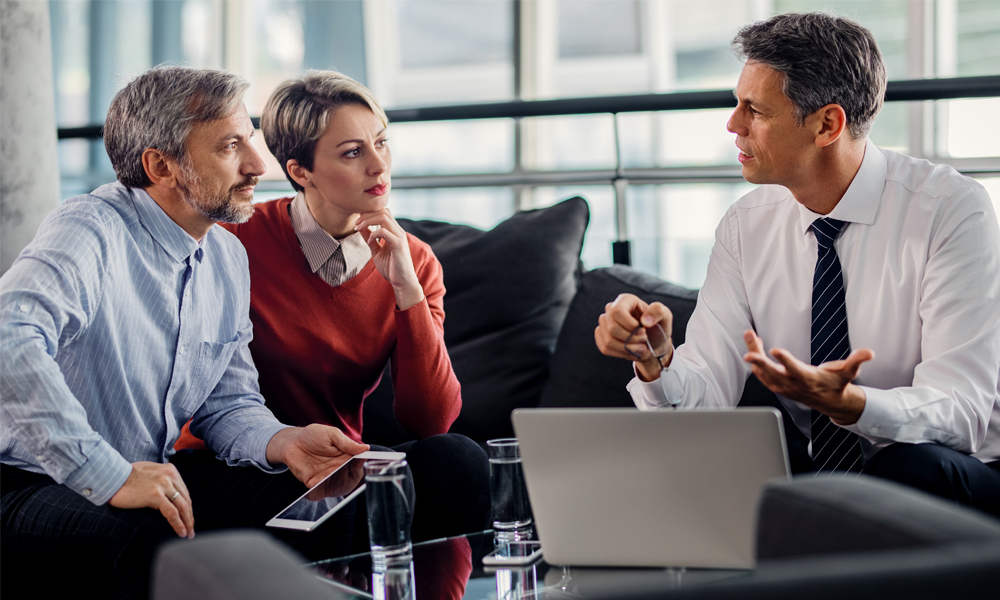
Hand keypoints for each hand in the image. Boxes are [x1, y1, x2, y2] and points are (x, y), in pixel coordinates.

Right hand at [109, 462, 193, 537]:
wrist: (110, 477)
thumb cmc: (126, 477)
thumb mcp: (150, 472)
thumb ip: (162, 480)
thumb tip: (169, 494)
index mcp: (170, 470)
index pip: (184, 492)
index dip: (187, 507)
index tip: (188, 518)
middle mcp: (169, 476)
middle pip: (186, 500)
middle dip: (190, 516)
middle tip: (191, 529)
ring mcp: (163, 485)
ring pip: (183, 507)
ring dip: (188, 522)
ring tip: (188, 534)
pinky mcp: (155, 495)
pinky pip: (172, 513)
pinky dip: (179, 524)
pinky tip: (181, 532)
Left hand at [266, 425, 368, 487]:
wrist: (291, 443)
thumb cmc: (312, 436)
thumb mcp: (331, 434)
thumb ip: (347, 442)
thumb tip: (365, 448)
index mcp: (346, 457)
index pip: (359, 464)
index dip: (362, 464)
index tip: (361, 459)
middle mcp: (339, 469)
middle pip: (351, 478)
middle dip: (351, 475)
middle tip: (345, 466)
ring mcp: (327, 478)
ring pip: (338, 488)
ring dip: (337, 483)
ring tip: (333, 472)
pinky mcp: (314, 485)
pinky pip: (320, 492)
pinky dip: (320, 489)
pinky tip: (320, 481)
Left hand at [355, 208, 423, 309]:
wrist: (402, 281)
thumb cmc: (391, 267)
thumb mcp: (376, 250)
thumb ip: (370, 238)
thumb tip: (360, 228)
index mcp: (394, 231)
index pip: (383, 212)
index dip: (369, 213)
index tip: (357, 222)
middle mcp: (398, 231)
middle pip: (383, 211)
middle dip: (367, 214)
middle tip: (356, 224)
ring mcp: (399, 236)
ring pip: (384, 217)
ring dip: (368, 221)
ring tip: (359, 228)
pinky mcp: (399, 244)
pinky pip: (384, 231)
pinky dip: (373, 234)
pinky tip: (369, 242)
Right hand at [595, 293, 673, 381]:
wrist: (653, 342)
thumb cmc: (658, 327)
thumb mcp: (665, 316)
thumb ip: (658, 312)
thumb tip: (644, 321)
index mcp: (624, 300)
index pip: (616, 311)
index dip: (629, 325)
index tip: (643, 331)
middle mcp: (611, 310)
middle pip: (611, 327)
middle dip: (630, 339)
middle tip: (644, 340)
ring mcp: (604, 324)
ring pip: (608, 340)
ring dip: (627, 348)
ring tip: (640, 348)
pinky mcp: (602, 337)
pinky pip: (605, 348)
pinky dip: (620, 353)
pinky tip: (631, 351)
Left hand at [742, 330, 872, 423]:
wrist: (830, 402)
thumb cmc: (838, 384)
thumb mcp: (850, 372)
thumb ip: (857, 361)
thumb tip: (869, 353)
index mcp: (808, 378)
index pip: (794, 369)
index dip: (785, 360)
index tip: (774, 350)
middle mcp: (793, 384)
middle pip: (773, 373)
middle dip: (760, 362)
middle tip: (748, 351)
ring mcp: (783, 386)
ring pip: (764, 372)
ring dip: (755, 356)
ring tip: (750, 336)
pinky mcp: (778, 386)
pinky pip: (762, 375)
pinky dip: (756, 362)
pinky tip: (753, 347)